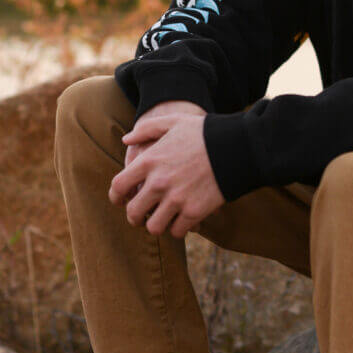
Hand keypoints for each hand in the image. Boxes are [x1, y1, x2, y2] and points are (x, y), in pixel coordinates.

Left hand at [109, 112, 224, 237]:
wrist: (236, 146)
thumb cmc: (204, 132)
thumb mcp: (173, 121)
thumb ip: (146, 128)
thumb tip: (126, 139)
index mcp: (149, 161)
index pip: (119, 186)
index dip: (116, 197)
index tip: (122, 200)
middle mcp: (158, 182)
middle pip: (133, 212)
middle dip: (135, 218)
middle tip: (141, 217)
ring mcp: (176, 199)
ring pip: (153, 227)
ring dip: (157, 225)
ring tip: (163, 220)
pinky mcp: (194, 211)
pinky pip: (177, 231)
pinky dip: (178, 229)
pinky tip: (183, 221)